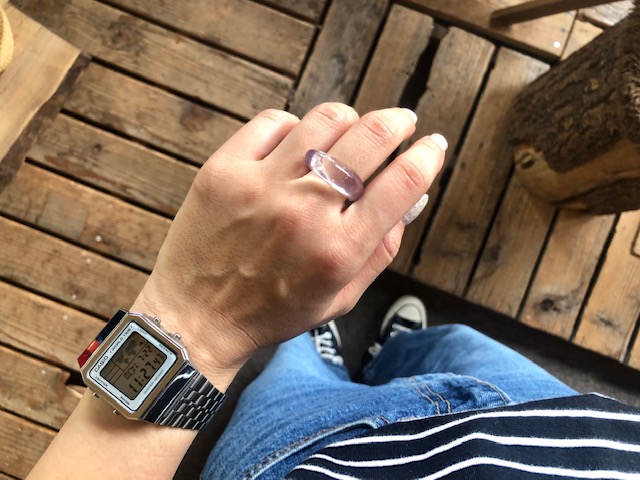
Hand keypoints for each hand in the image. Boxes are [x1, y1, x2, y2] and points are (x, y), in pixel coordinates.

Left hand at [132, 103, 444, 388]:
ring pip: (326, 120)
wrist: (195, 318)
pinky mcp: (224, 169)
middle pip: (371, 137)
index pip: (403, 183)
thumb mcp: (341, 298)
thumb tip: (411, 198)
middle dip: (398, 122)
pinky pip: (273, 121)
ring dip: (350, 119)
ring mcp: (261, 185)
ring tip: (350, 131)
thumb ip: (383, 250)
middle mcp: (305, 211)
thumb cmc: (272, 311)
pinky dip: (295, 126)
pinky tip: (297, 144)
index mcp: (339, 250)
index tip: (432, 146)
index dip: (428, 156)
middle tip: (403, 122)